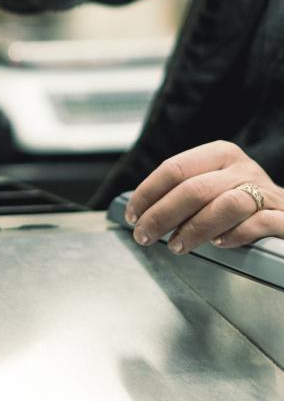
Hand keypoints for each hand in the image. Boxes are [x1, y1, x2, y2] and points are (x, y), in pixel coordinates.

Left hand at [125, 141, 283, 252]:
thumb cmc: (244, 204)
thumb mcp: (214, 187)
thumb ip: (184, 192)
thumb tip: (141, 211)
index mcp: (220, 155)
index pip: (174, 168)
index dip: (148, 194)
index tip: (133, 215)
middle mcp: (243, 169)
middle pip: (194, 189)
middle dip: (162, 215)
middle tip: (144, 236)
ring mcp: (267, 192)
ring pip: (226, 204)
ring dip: (194, 228)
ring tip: (176, 245)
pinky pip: (260, 222)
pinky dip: (237, 233)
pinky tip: (219, 243)